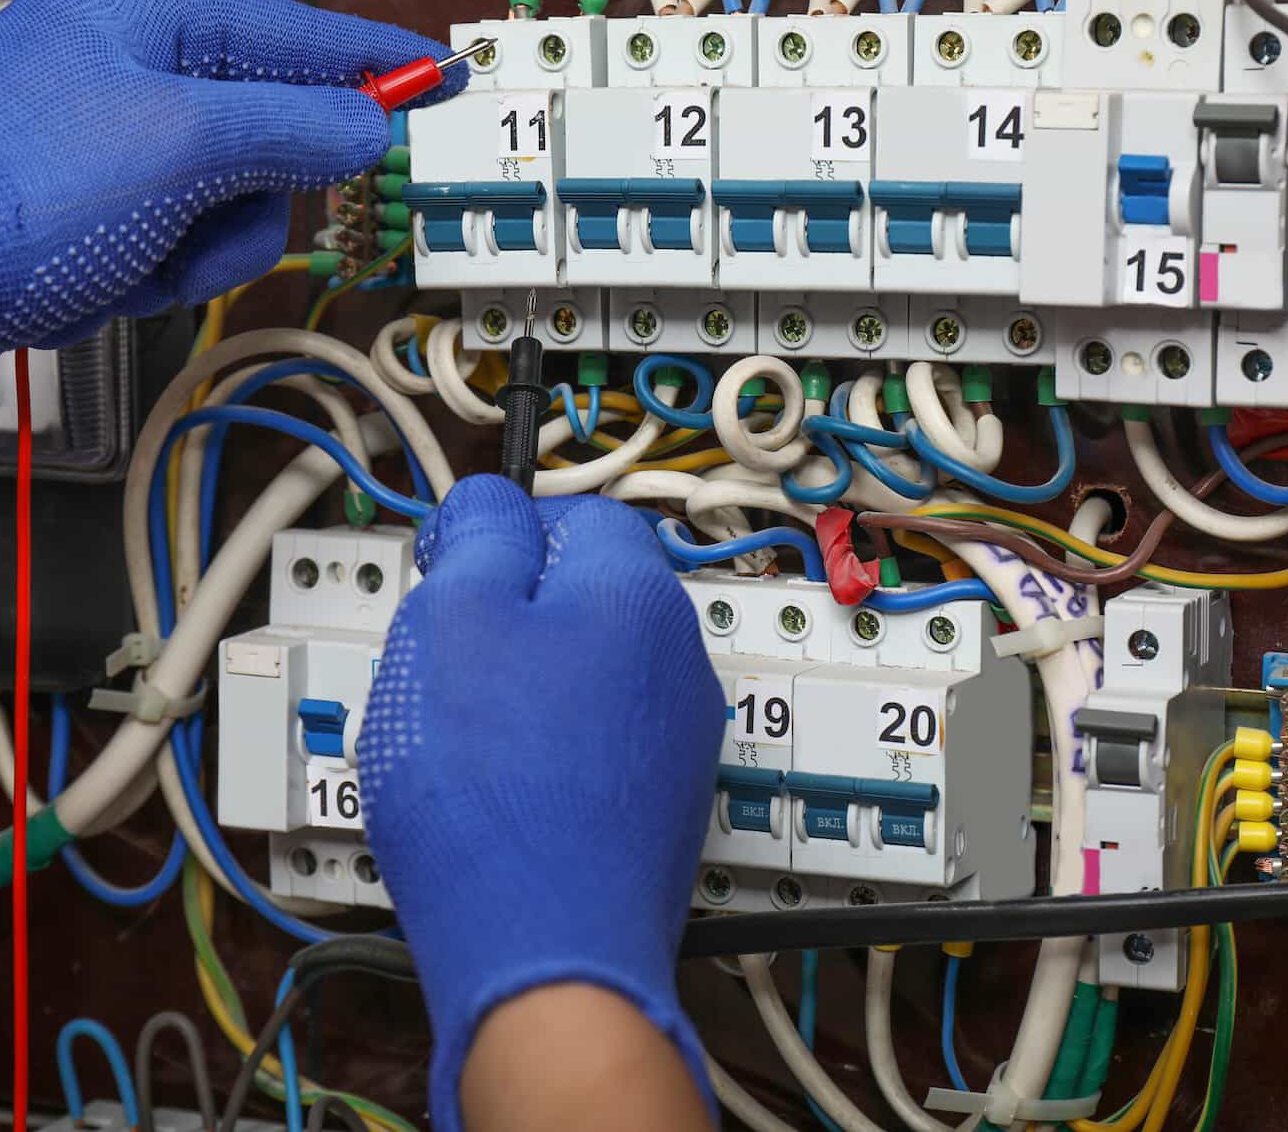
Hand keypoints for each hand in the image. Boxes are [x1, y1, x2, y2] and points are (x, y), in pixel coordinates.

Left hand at [0, 0, 464, 348]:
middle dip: (253, 194)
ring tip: (150, 251)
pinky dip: (174, 269)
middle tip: (221, 208)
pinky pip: (202, 241)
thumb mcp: (180, 144)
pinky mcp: (125, 209)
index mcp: (146, 15)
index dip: (375, 60)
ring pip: (246, 203)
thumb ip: (294, 128)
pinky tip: (123, 270)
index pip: (295, 33)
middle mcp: (143, 72)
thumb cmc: (16, 185)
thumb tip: (368, 126)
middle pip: (277, 132)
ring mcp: (134, 146)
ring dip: (210, 246)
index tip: (440, 74)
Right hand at [359, 476, 724, 1130]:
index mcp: (636, 593)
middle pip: (580, 596)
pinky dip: (542, 749)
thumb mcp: (454, 618)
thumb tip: (493, 502)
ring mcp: (675, 737)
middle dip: (507, 614)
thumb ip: (478, 537)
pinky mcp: (658, 804)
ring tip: (460, 736)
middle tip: (443, 659)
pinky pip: (590, 743)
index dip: (502, 532)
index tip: (452, 569)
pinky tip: (495, 788)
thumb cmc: (495, 787)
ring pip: (582, 673)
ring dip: (520, 685)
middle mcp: (676, 658)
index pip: (575, 513)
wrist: (546, 953)